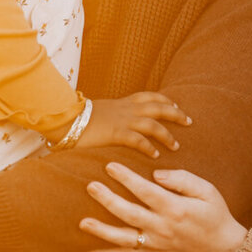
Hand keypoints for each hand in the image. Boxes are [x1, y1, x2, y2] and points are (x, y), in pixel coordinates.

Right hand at [73, 93, 190, 160]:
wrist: (64, 117)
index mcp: (122, 103)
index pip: (149, 96)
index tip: (176, 105)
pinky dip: (149, 147)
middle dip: (175, 113)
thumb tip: (111, 123)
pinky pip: (138, 140)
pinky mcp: (115, 133)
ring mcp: (122, 120)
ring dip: (167, 134)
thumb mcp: (99, 112)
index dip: (165, 100)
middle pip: (158, 106)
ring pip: (153, 123)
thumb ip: (110, 116)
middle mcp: (126, 109)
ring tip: (176, 145)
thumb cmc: (77, 117)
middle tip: (188, 121)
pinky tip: (155, 156)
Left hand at [79, 161, 247, 251]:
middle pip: (129, 214)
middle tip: (90, 186)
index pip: (146, 191)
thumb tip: (156, 174)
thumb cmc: (214, 214)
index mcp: (176, 209)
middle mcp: (163, 228)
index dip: (127, 178)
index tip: (110, 166)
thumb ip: (182, 179)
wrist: (221, 247)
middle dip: (108, 200)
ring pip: (123, 239)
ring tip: (82, 223)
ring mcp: (156, 244)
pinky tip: (86, 250)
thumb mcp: (207, 190)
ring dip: (101, 231)